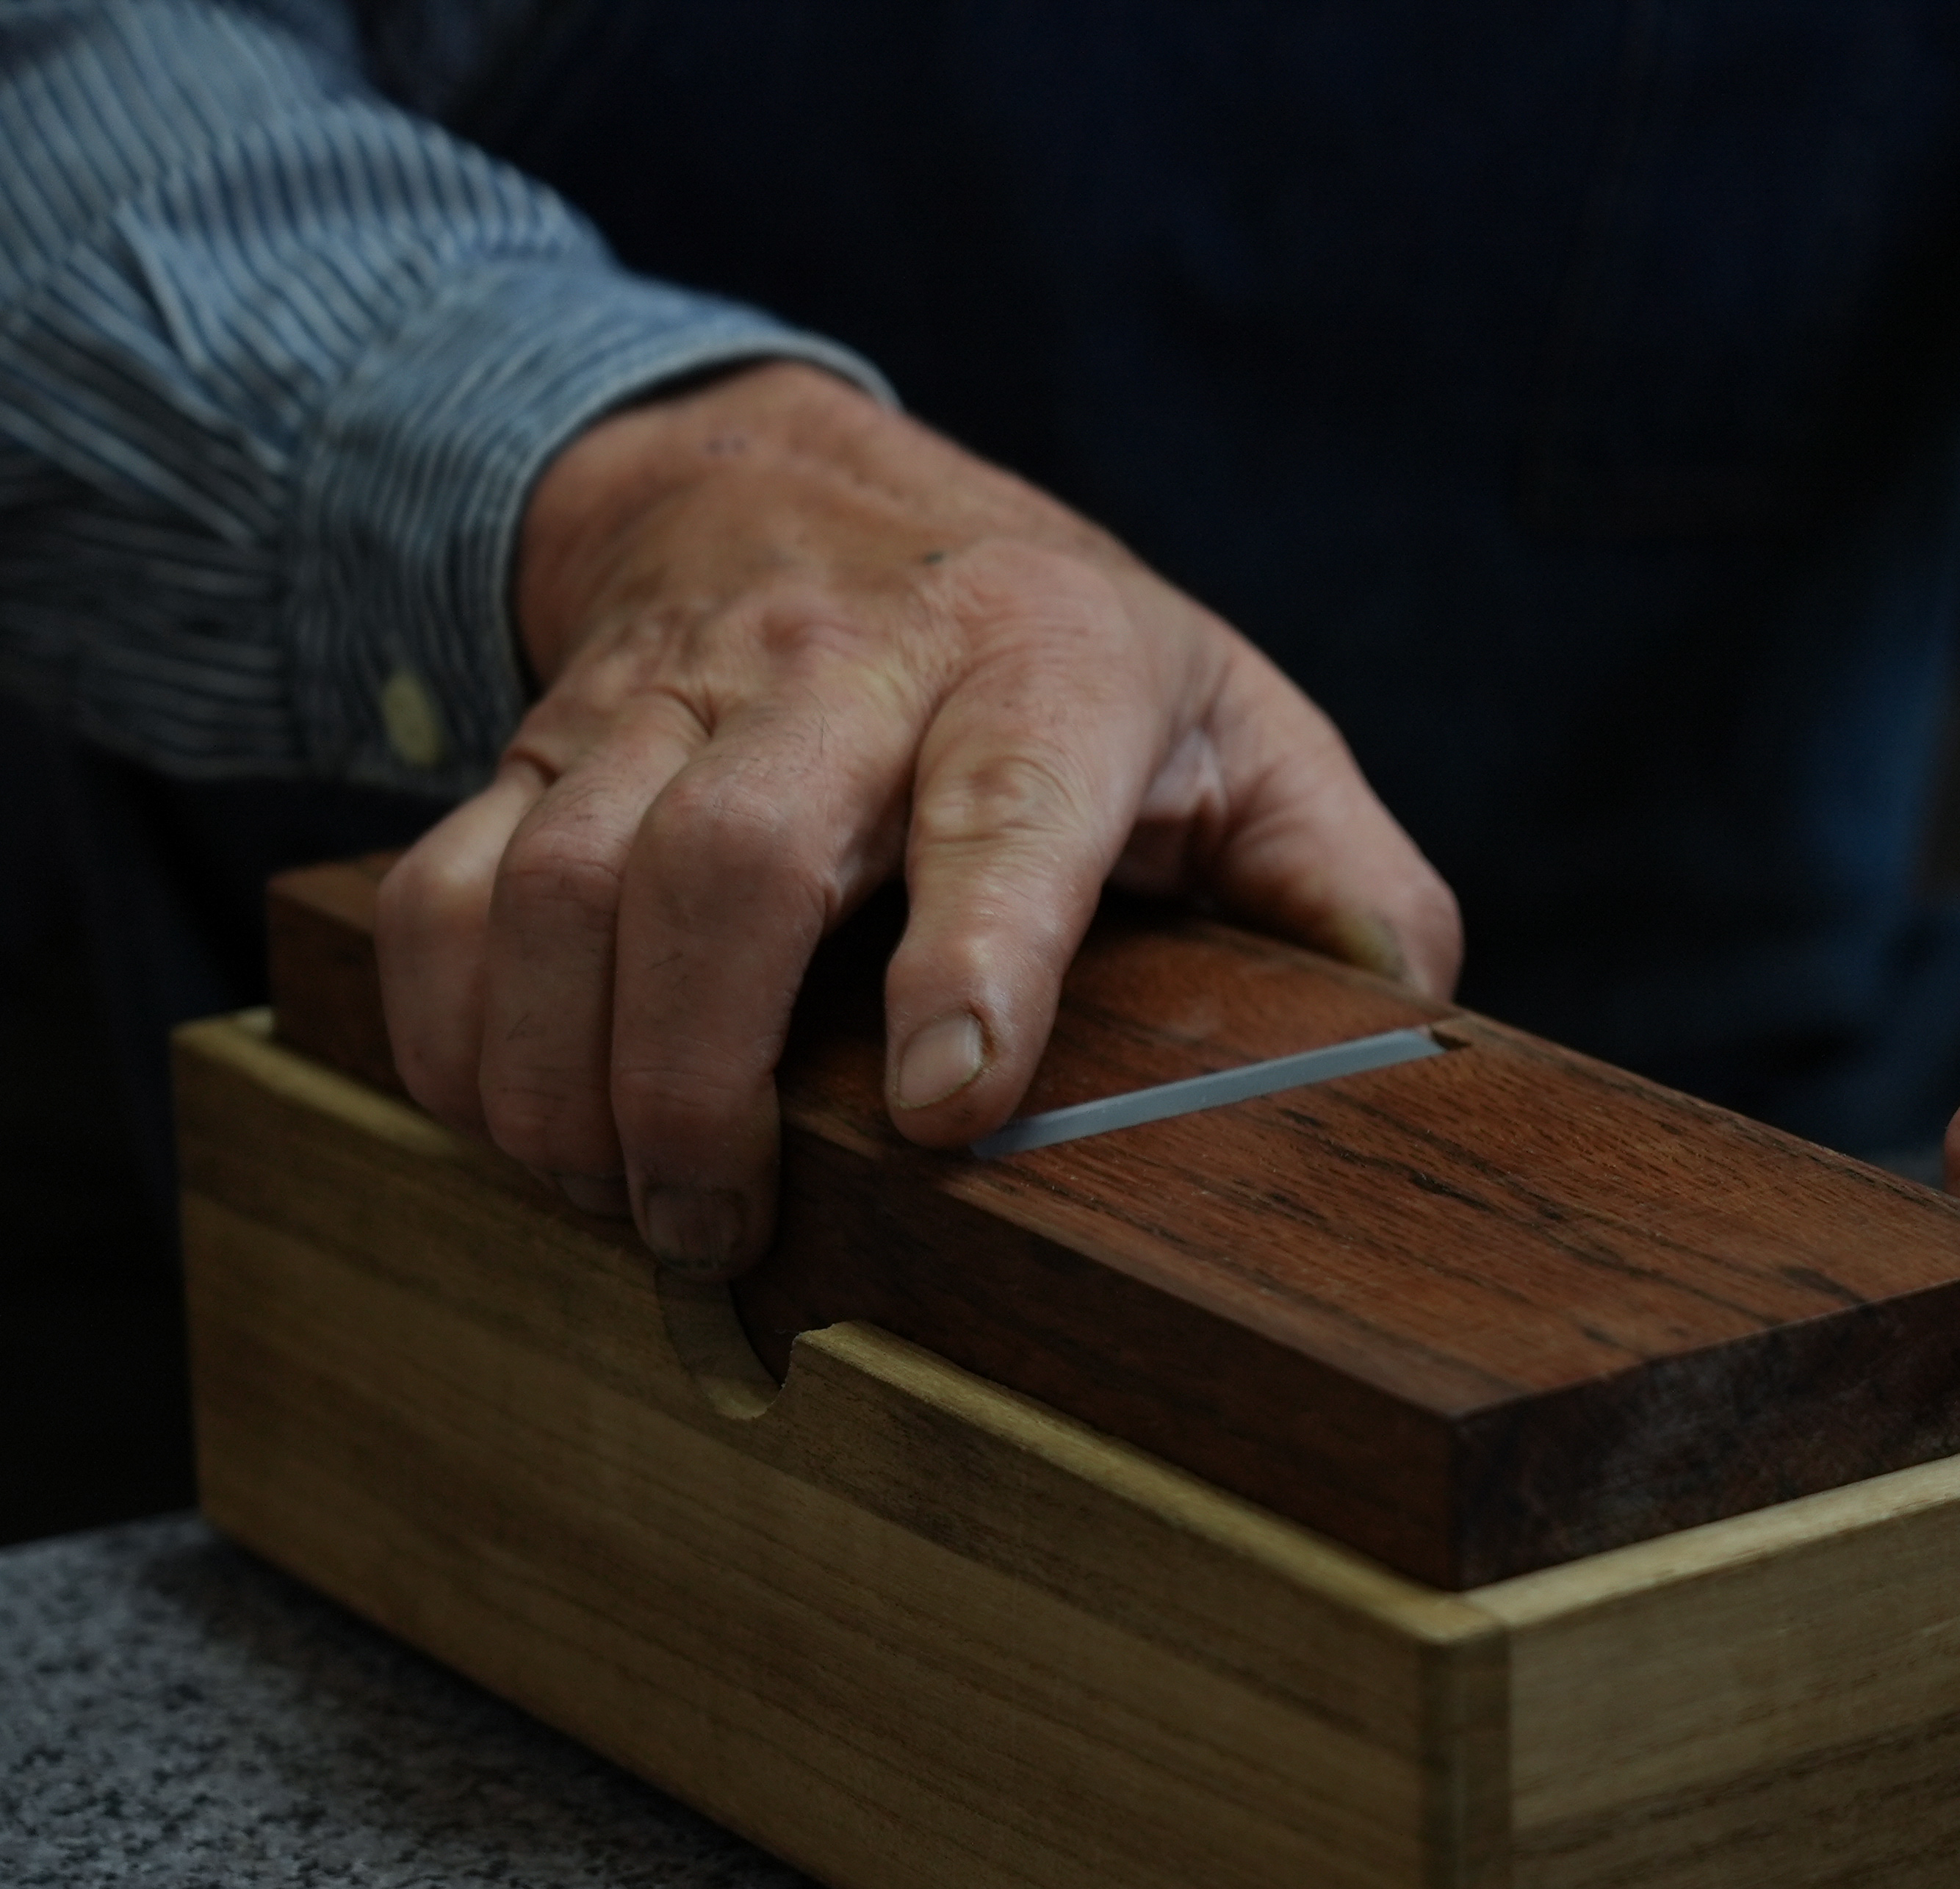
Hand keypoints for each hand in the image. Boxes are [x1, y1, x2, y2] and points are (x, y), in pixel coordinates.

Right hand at [375, 362, 1458, 1274]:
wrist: (803, 480)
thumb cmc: (1057, 652)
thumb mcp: (1240, 731)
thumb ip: (1342, 884)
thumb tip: (1408, 1037)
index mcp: (1048, 669)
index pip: (1008, 808)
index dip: (974, 958)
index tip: (943, 1108)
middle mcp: (847, 668)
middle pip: (733, 864)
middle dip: (705, 1079)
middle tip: (721, 1230)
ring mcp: (674, 698)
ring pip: (561, 886)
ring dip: (564, 1083)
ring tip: (621, 1206)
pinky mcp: (546, 737)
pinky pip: (444, 885)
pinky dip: (446, 1032)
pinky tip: (509, 1128)